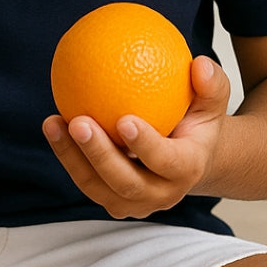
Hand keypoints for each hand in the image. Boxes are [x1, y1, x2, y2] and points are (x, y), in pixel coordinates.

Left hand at [42, 55, 231, 219]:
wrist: (190, 159)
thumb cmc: (199, 123)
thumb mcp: (212, 102)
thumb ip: (212, 84)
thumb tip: (198, 64)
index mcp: (187, 169)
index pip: (166, 162)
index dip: (146, 146)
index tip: (124, 119)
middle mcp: (161, 193)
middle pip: (125, 181)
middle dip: (99, 155)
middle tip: (79, 122)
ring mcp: (134, 202)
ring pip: (97, 187)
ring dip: (72, 157)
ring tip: (53, 124)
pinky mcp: (112, 199)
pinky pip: (85, 180)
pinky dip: (68, 155)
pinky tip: (54, 124)